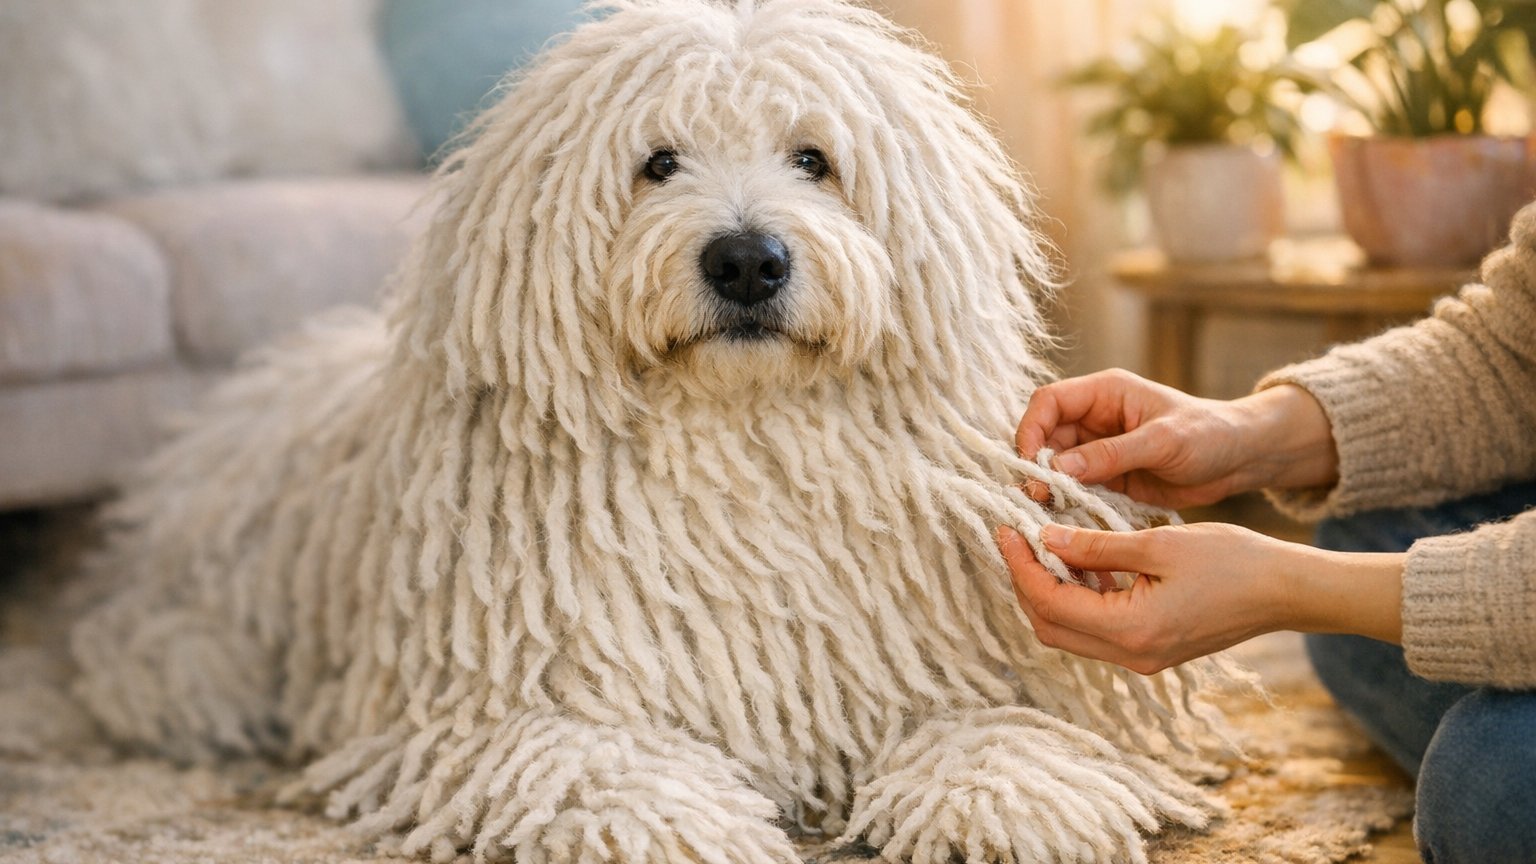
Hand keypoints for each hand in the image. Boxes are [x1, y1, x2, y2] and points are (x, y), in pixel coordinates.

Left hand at [994, 522, 1403, 674]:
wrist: (1288, 591)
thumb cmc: (1234, 559)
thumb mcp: (1159, 542)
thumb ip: (1096, 545)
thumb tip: (1044, 538)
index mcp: (1130, 629)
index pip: (1049, 602)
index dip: (1019, 566)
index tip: (1005, 529)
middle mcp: (1130, 655)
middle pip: (1050, 625)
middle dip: (1026, 582)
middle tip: (1016, 537)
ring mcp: (1141, 658)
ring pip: (1070, 631)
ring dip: (1050, 591)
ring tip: (1044, 544)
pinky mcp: (1152, 650)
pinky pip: (1097, 630)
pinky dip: (1079, 599)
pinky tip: (1083, 562)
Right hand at [1015, 369, 1338, 508]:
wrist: (1241, 460)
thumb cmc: (1209, 435)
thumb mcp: (1162, 441)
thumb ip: (1110, 454)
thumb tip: (1059, 468)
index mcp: (1104, 393)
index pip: (1049, 402)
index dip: (1031, 428)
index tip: (1029, 462)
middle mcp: (1095, 419)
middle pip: (1045, 437)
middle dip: (1037, 465)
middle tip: (1037, 496)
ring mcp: (1100, 450)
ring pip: (1056, 467)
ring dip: (1050, 488)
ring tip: (1047, 511)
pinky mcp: (1109, 478)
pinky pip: (1077, 490)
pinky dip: (1069, 504)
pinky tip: (1067, 521)